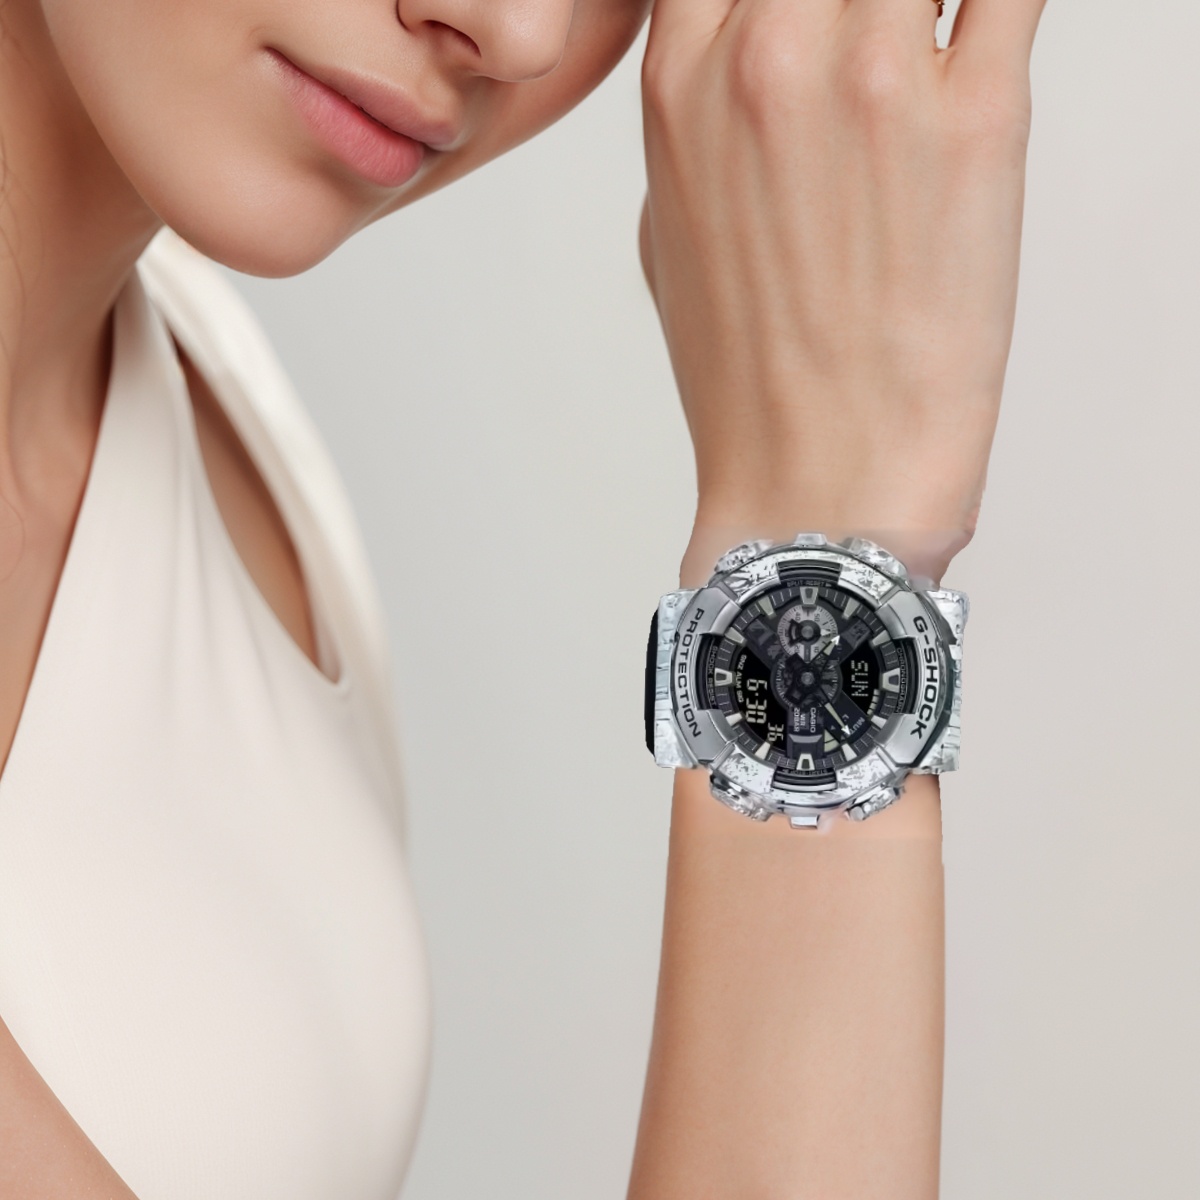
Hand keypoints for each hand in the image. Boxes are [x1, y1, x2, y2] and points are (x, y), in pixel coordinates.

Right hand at [639, 0, 1047, 584]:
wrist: (815, 479)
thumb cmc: (746, 378)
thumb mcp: (668, 231)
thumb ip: (700, 119)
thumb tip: (743, 67)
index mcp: (680, 84)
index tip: (808, 19)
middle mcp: (768, 57)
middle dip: (850, 0)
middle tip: (876, 51)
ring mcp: (875, 77)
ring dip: (919, 8)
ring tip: (925, 65)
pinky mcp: (982, 118)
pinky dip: (1001, 6)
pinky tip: (984, 44)